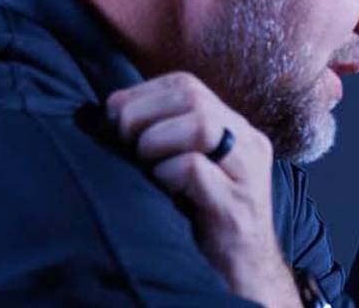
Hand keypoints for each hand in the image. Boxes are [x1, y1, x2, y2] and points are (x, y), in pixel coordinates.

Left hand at [109, 72, 300, 307]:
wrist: (246, 275)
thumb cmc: (206, 222)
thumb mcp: (191, 171)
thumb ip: (167, 138)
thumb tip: (110, 112)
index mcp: (237, 131)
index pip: (187, 84)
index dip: (142, 93)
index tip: (114, 117)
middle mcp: (249, 145)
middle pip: (193, 96)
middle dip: (143, 114)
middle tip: (124, 143)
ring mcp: (247, 176)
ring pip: (199, 125)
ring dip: (155, 142)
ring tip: (146, 167)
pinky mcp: (236, 208)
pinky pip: (193, 168)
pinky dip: (166, 174)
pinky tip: (163, 193)